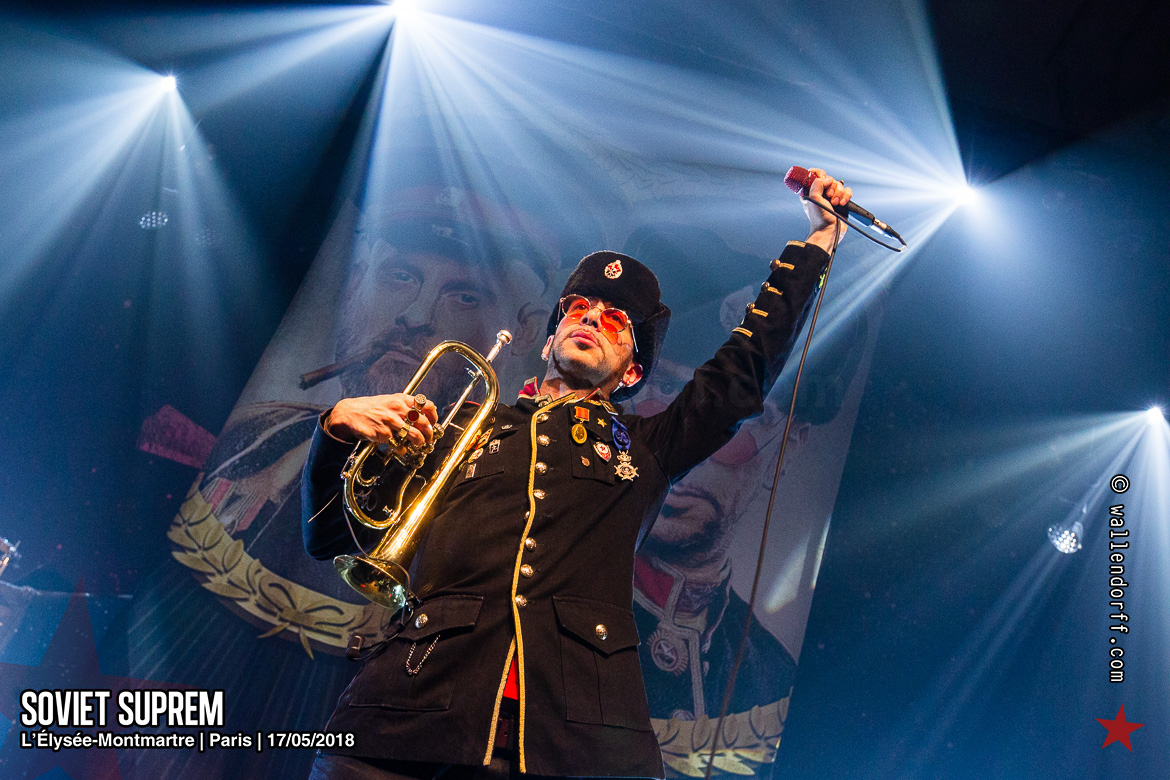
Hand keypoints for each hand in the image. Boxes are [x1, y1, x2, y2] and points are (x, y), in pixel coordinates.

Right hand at [324, 393, 438, 450]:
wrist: (351, 413)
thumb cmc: (372, 408)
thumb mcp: (390, 401)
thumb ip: (405, 406)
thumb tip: (423, 416)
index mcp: (401, 399)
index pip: (426, 405)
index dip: (433, 416)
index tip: (434, 423)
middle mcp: (398, 408)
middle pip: (423, 422)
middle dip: (429, 434)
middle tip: (428, 439)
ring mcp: (391, 421)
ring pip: (414, 435)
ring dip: (419, 443)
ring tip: (418, 445)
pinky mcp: (384, 434)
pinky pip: (399, 445)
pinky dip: (402, 450)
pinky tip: (400, 449)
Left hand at [800, 168, 851, 252]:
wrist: (829, 230)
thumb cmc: (819, 217)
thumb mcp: (813, 198)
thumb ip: (817, 183)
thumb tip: (827, 179)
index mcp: (812, 191)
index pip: (815, 174)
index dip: (819, 173)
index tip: (822, 178)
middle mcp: (822, 192)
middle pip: (830, 179)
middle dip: (831, 187)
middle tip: (829, 197)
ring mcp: (832, 197)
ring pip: (840, 184)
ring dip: (839, 193)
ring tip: (835, 203)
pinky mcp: (842, 201)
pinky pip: (848, 191)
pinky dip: (846, 196)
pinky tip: (842, 204)